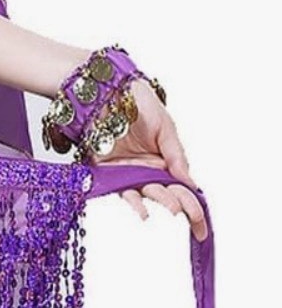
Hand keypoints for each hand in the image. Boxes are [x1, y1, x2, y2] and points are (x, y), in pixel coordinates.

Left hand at [92, 76, 207, 241]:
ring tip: (173, 210)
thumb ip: (177, 156)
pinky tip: (143, 211)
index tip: (201, 216)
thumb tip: (190, 182)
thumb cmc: (139, 103)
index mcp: (164, 160)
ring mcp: (127, 172)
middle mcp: (146, 169)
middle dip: (181, 205)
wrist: (108, 92)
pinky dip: (132, 201)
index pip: (181, 186)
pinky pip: (120, 189)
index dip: (192, 202)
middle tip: (192, 215)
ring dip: (160, 202)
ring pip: (145, 193)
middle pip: (166, 193)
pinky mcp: (106, 171)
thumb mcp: (166, 128)